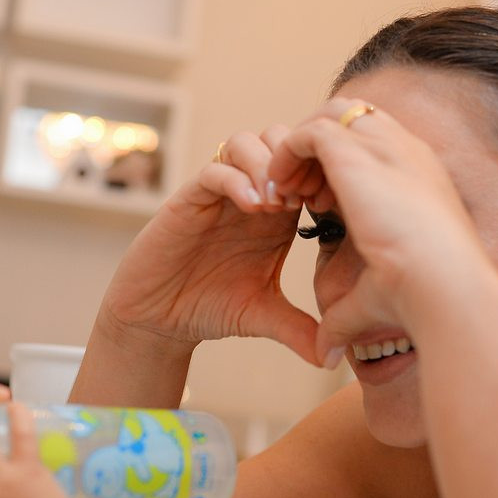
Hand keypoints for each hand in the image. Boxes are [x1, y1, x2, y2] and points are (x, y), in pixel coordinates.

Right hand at [97, 128, 320, 364]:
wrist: (158, 318)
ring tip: (281, 203)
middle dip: (299, 159)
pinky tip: (254, 208)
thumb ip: (299, 329)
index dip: (326, 174)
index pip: (307, 165)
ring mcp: (219, 193)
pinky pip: (215, 169)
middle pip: (280, 138)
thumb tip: (333, 359)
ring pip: (247, 142)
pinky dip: (238, 179)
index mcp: (276, 213)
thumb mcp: (265, 317)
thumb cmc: (209, 309)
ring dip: (268, 164)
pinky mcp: (189, 199)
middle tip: (310, 196)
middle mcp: (249, 194)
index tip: (339, 204)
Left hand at [268, 98, 491, 360]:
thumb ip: (348, 317)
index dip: (343, 169)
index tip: (321, 206)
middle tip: (298, 193)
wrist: (445, 285)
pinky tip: (277, 191)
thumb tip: (325, 357)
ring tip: (282, 191)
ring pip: (330, 118)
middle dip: (321, 149)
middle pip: (354, 119)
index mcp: (424, 177)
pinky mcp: (353, 152)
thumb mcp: (378, 299)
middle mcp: (408, 151)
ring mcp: (383, 145)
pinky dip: (287, 155)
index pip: (379, 145)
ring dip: (301, 149)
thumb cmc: (424, 301)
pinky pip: (308, 132)